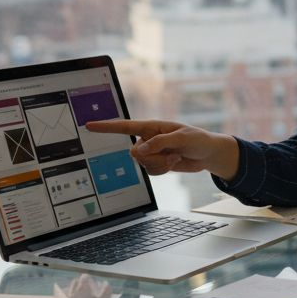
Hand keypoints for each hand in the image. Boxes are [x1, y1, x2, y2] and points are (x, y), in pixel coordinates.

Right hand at [84, 119, 239, 179]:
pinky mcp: (156, 163)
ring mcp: (152, 152)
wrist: (207, 154)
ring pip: (144, 165)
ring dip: (162, 164)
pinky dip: (164, 170)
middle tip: (172, 153)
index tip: (89, 125)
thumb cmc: (198, 139)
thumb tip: (139, 151)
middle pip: (135, 153)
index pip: (125, 126)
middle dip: (153, 158)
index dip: (106, 127)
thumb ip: (160, 142)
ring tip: (176, 157)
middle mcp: (148, 139)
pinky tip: (175, 162)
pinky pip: (151, 172)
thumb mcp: (182, 138)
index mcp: (151, 126)